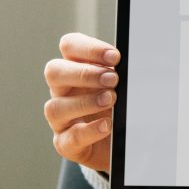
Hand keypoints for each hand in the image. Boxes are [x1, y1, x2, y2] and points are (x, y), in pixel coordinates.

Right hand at [43, 33, 119, 171]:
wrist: (120, 142)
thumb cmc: (118, 106)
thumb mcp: (122, 85)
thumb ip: (122, 73)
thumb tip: (134, 63)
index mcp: (75, 68)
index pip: (69, 46)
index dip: (89, 48)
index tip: (115, 57)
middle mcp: (62, 91)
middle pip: (54, 72)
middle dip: (84, 74)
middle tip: (112, 79)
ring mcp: (60, 118)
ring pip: (55, 107)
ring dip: (85, 102)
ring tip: (110, 100)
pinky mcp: (65, 143)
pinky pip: (69, 137)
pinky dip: (89, 131)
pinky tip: (107, 125)